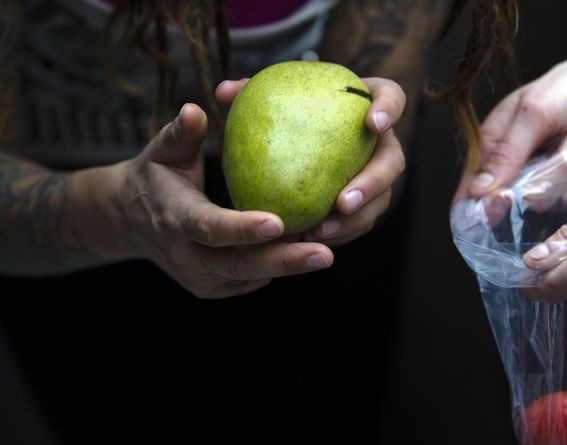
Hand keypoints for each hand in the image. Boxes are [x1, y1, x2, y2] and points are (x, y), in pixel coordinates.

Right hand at [121, 102, 332, 298]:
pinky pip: (251, 279)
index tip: (277, 223)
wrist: (129, 222)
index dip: (242, 228)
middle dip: (284, 261)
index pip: (210, 227)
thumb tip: (196, 111)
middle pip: (239, 264)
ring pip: (250, 276)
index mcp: (175, 219)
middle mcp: (188, 255)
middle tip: (324, 254)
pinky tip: (306, 252)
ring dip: (288, 266)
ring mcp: (201, 277)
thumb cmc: (155, 178)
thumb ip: (180, 134)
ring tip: (325, 252)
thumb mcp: (161, 153)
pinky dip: (277, 267)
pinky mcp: (213, 287)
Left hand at [216, 77, 405, 245]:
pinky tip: (312, 240)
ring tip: (323, 231)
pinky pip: (360, 221)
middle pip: (393, 160)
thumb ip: (248, 94)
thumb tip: (223, 92)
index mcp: (364, 105)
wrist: (291, 146)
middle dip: (374, 182)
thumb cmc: (283, 114)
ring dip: (357, 218)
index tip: (372, 123)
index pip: (390, 98)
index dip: (389, 109)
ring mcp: (375, 175)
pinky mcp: (365, 204)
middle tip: (345, 201)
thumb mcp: (266, 101)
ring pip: (381, 199)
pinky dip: (341, 233)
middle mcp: (378, 142)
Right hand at [454, 51, 566, 203]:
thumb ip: (507, 152)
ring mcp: (544, 177)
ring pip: (552, 198)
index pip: (473, 188)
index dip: (481, 203)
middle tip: (563, 148)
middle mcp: (515, 166)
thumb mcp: (535, 114)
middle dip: (546, 176)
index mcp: (494, 146)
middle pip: (518, 199)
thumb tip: (477, 190)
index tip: (501, 205)